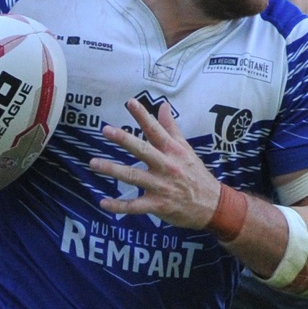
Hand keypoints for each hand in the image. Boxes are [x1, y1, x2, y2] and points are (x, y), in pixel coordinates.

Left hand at [89, 98, 220, 228]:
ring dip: (112, 169)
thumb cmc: (197, 175)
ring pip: (133, 176)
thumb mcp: (186, 149)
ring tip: (94, 162)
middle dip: (124, 139)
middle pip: (143, 150)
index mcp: (173, 151)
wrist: (213, 206)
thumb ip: (171, 128)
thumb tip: (163, 106)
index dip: (143, 115)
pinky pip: (135, 206)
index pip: (156, 129)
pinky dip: (118, 206)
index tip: (130, 102)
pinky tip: (103, 202)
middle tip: (106, 130)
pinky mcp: (158, 205)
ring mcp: (161, 186)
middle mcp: (167, 166)